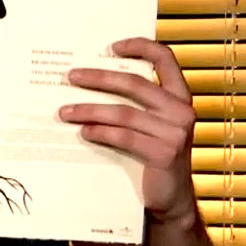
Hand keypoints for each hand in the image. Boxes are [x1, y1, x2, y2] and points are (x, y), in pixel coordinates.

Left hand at [61, 38, 199, 228]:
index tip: (112, 46)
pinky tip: (83, 132)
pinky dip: (100, 133)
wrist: (170, 199)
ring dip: (89, 110)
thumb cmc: (153, 155)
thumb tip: (91, 81)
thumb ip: (136, 104)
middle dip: (98, 78)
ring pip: (122, 113)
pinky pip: (123, 137)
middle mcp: (181, 111)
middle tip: (70, 76)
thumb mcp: (150, 125)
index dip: (141, 47)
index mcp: (180, 97)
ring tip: (64, 111)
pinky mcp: (163, 154)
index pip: (166, 60)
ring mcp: (175, 133)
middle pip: (134, 84)